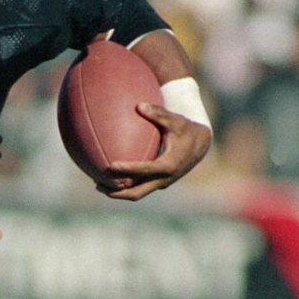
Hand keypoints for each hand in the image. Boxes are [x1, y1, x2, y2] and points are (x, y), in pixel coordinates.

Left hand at [95, 102, 211, 200]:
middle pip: (137, 192)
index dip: (127, 169)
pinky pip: (140, 188)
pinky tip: (110, 178)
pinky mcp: (159, 183)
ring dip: (118, 192)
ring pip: (137, 193)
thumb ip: (157, 113)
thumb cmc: (185, 129)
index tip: (110, 166)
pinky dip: (125, 186)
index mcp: (169, 165)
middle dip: (116, 191)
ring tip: (97, 184)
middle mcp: (164, 179)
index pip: (144, 170)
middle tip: (97, 184)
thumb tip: (138, 105)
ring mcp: (161, 183)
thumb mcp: (175, 120)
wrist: (201, 144)